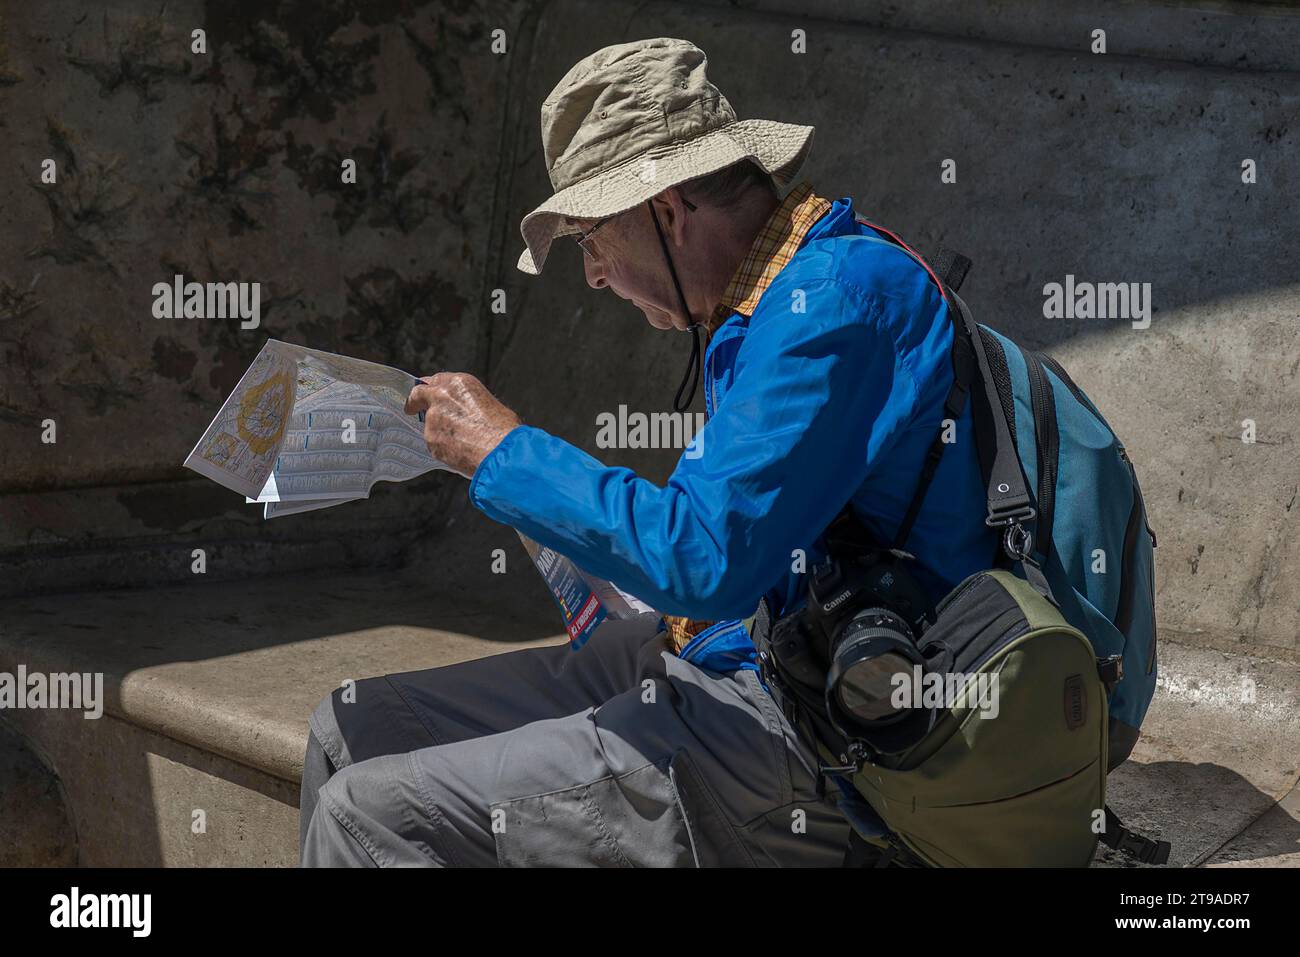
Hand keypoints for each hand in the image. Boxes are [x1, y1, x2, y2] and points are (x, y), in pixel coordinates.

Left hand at [404, 372, 521, 477]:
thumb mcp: (490, 404)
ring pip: (428, 424)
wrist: (499, 452)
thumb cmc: (503, 430)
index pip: (435, 380)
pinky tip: (461, 452)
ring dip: (438, 431)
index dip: (431, 388)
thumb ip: (468, 403)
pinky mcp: (430, 439)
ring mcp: (433, 419)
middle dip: (415, 402)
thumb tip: (464, 412)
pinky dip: (443, 448)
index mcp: (459, 383)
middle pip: (418, 395)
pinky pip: (434, 443)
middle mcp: (441, 396)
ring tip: (462, 443)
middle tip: (412, 409)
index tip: (427, 394)